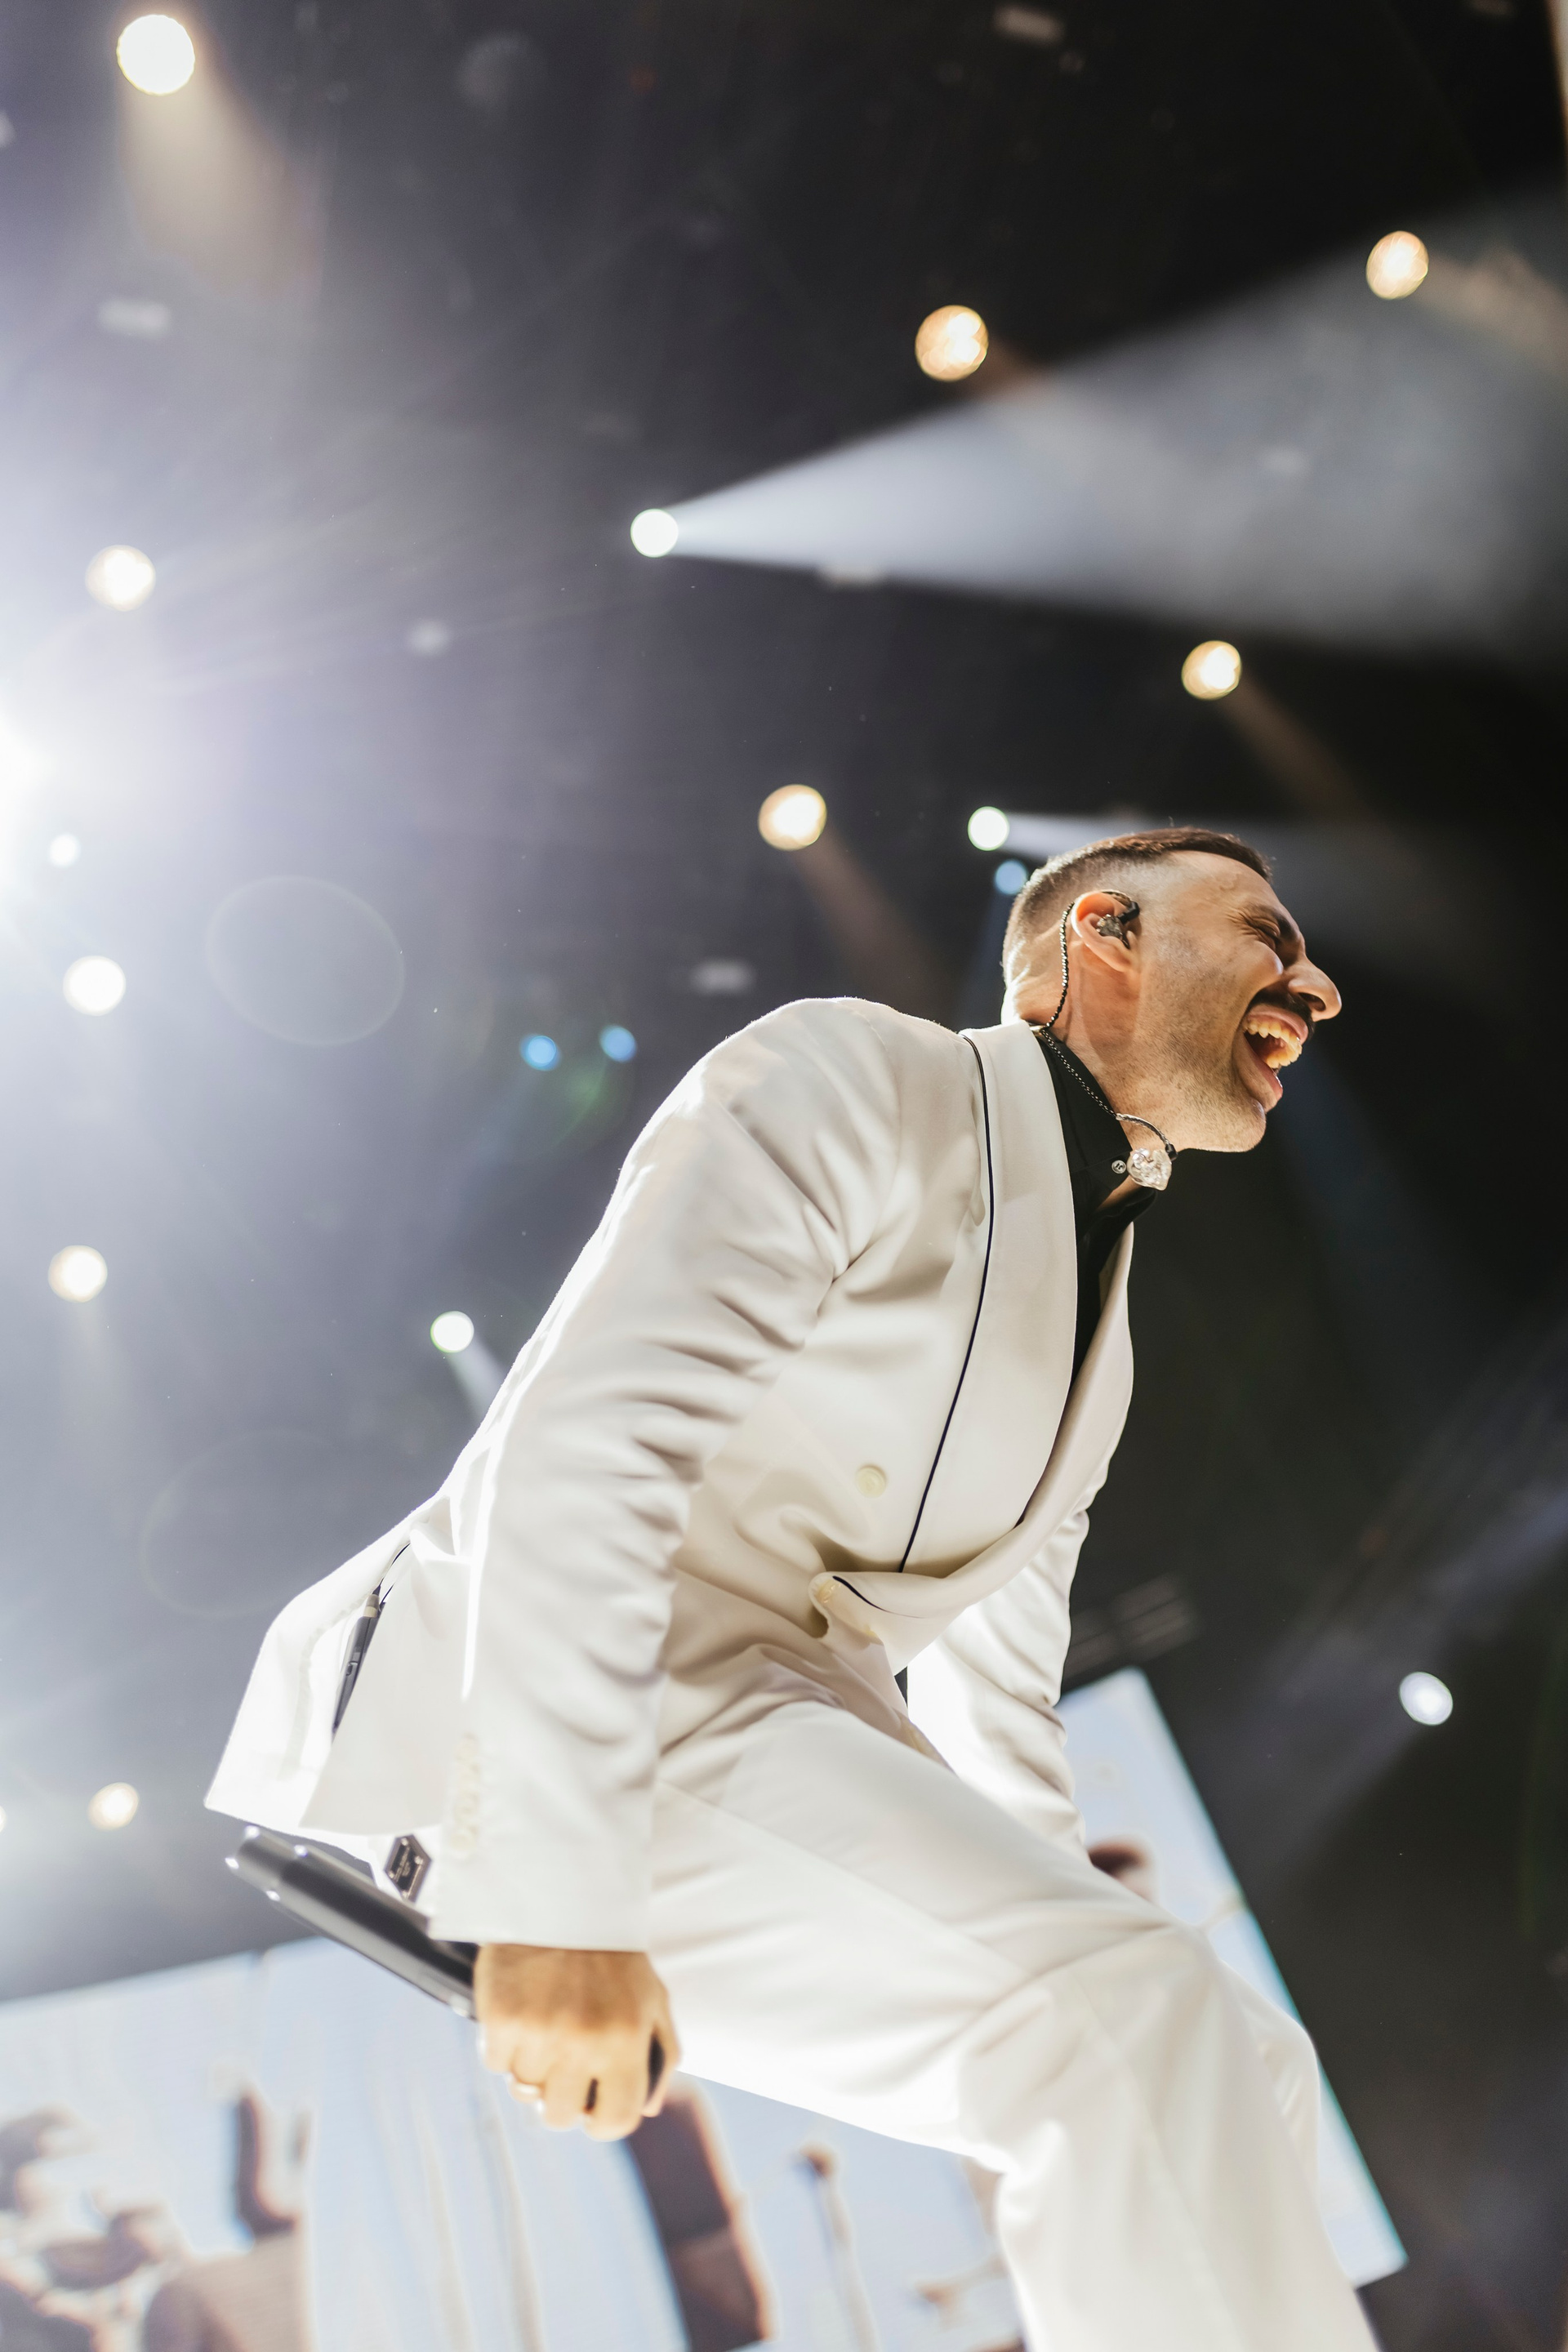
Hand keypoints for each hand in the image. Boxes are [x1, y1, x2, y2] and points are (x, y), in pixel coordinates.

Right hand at [474, 1945, 680, 2140]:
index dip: (602, 2120)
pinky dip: (504, 2046)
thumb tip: (651, 2107)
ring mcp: (540, 2033)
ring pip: (523, 2090)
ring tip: (542, 2027)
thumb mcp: (653, 1998)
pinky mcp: (502, 2019)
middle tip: (562, 2064)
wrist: (563, 1895)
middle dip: (561, 2096)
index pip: (616, 2120)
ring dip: (531, 2067)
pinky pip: (495, 2064)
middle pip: (560, 2116)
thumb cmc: (614, 1954)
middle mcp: (583, 2043)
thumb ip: (661, 2054)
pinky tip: (520, 2014)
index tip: (593, 2107)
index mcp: (626, 2041)